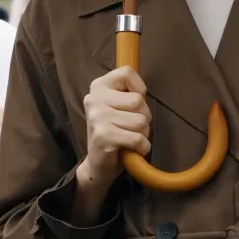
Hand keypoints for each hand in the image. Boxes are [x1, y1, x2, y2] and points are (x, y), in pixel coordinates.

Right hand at [77, 67, 151, 190]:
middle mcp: (94, 98)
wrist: (98, 165)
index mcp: (98, 86)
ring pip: (140, 121)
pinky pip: (137, 138)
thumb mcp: (119, 106)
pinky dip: (142, 147)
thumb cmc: (115, 131)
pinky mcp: (102, 136)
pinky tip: (133, 150)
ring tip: (130, 138)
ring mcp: (96, 117)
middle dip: (144, 117)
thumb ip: (129, 93)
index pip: (127, 72)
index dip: (139, 89)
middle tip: (131, 128)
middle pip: (138, 100)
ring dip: (143, 134)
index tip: (133, 105)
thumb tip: (143, 90)